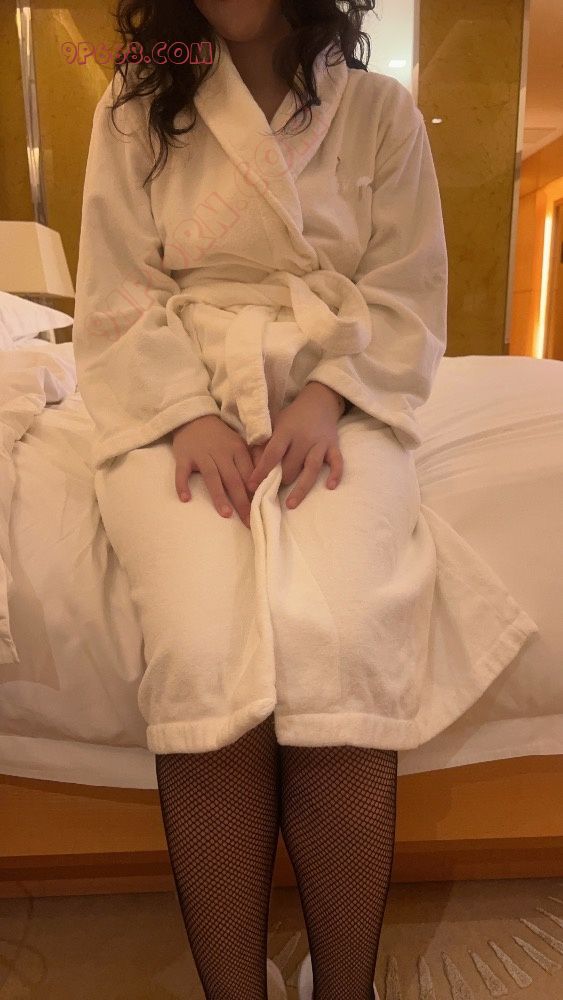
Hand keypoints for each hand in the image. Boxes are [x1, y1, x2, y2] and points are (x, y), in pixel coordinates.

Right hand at [172, 415, 254, 528]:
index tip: (261, 511)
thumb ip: (252, 459)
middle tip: (249, 522)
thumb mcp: (239, 443)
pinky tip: (185, 498)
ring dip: (219, 496)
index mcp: (238, 450)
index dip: (255, 493)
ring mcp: (201, 455)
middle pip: (233, 479)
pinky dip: (182, 484)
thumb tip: (268, 479)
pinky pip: (182, 472)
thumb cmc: (220, 436)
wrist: (194, 417)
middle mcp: (221, 453)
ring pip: (212, 477)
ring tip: (226, 514)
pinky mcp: (184, 457)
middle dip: (242, 502)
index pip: (248, 474)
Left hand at [247, 382, 344, 508]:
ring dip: (301, 488)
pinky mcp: (334, 446)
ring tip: (291, 504)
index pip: (272, 454)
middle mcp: (304, 438)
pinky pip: (337, 462)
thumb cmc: (292, 417)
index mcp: (286, 431)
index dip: (262, 471)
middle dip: (281, 480)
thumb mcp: (274, 424)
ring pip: (311, 469)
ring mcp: (320, 443)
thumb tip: (251, 466)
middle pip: (291, 466)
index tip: (252, 486)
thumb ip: (263, 443)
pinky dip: (335, 474)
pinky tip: (330, 487)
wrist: (319, 401)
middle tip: (272, 492)